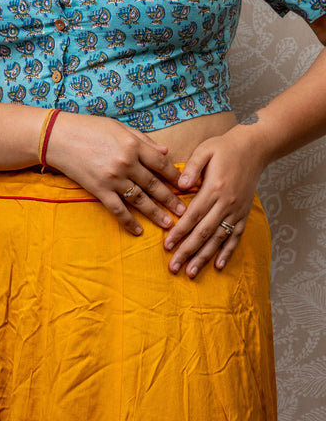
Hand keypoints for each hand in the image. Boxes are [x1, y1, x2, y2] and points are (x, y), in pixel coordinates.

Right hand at [47, 113, 187, 234]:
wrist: (59, 137)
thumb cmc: (90, 127)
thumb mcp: (120, 127)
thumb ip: (144, 140)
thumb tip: (166, 152)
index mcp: (133, 145)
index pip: (161, 164)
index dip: (175, 176)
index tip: (185, 185)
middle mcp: (126, 163)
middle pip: (154, 185)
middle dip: (171, 199)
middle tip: (184, 211)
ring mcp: (113, 178)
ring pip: (140, 200)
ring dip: (156, 213)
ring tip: (169, 224)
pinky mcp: (99, 190)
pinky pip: (118, 209)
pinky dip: (129, 221)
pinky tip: (139, 231)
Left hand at [164, 125, 266, 276]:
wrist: (254, 148)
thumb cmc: (224, 147)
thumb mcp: (204, 150)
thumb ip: (191, 168)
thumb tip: (179, 186)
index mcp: (214, 188)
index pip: (193, 216)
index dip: (179, 232)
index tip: (167, 246)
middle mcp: (226, 203)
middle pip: (204, 233)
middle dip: (187, 251)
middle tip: (173, 267)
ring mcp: (236, 211)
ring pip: (218, 239)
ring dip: (204, 257)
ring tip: (191, 273)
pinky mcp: (243, 214)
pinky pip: (235, 237)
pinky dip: (227, 252)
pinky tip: (218, 266)